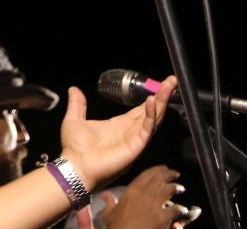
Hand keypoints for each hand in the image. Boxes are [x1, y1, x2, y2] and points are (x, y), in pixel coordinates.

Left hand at [60, 76, 175, 190]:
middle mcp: (131, 131)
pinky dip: (150, 115)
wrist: (75, 165)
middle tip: (172, 81)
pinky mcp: (135, 146)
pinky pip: (146, 129)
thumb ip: (78, 104)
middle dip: (163, 96)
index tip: (161, 85)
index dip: (152, 98)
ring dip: (161, 102)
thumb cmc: (75, 148)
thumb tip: (74, 89)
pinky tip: (152, 102)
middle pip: (152, 111)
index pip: (141, 109)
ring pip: (153, 117)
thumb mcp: (75, 119)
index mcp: (120, 124)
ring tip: (168, 86)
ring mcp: (135, 138)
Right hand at [102, 165, 191, 228]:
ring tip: (180, 188)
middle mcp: (145, 194)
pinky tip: (183, 209)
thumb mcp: (109, 213)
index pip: (146, 175)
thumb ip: (110, 203)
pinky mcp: (163, 217)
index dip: (156, 170)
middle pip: (159, 179)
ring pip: (169, 190)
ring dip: (175, 188)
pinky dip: (181, 209)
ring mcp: (155, 205)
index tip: (162, 167)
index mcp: (132, 191)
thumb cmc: (117, 226)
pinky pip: (176, 209)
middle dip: (168, 174)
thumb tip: (106, 195)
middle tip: (174, 173)